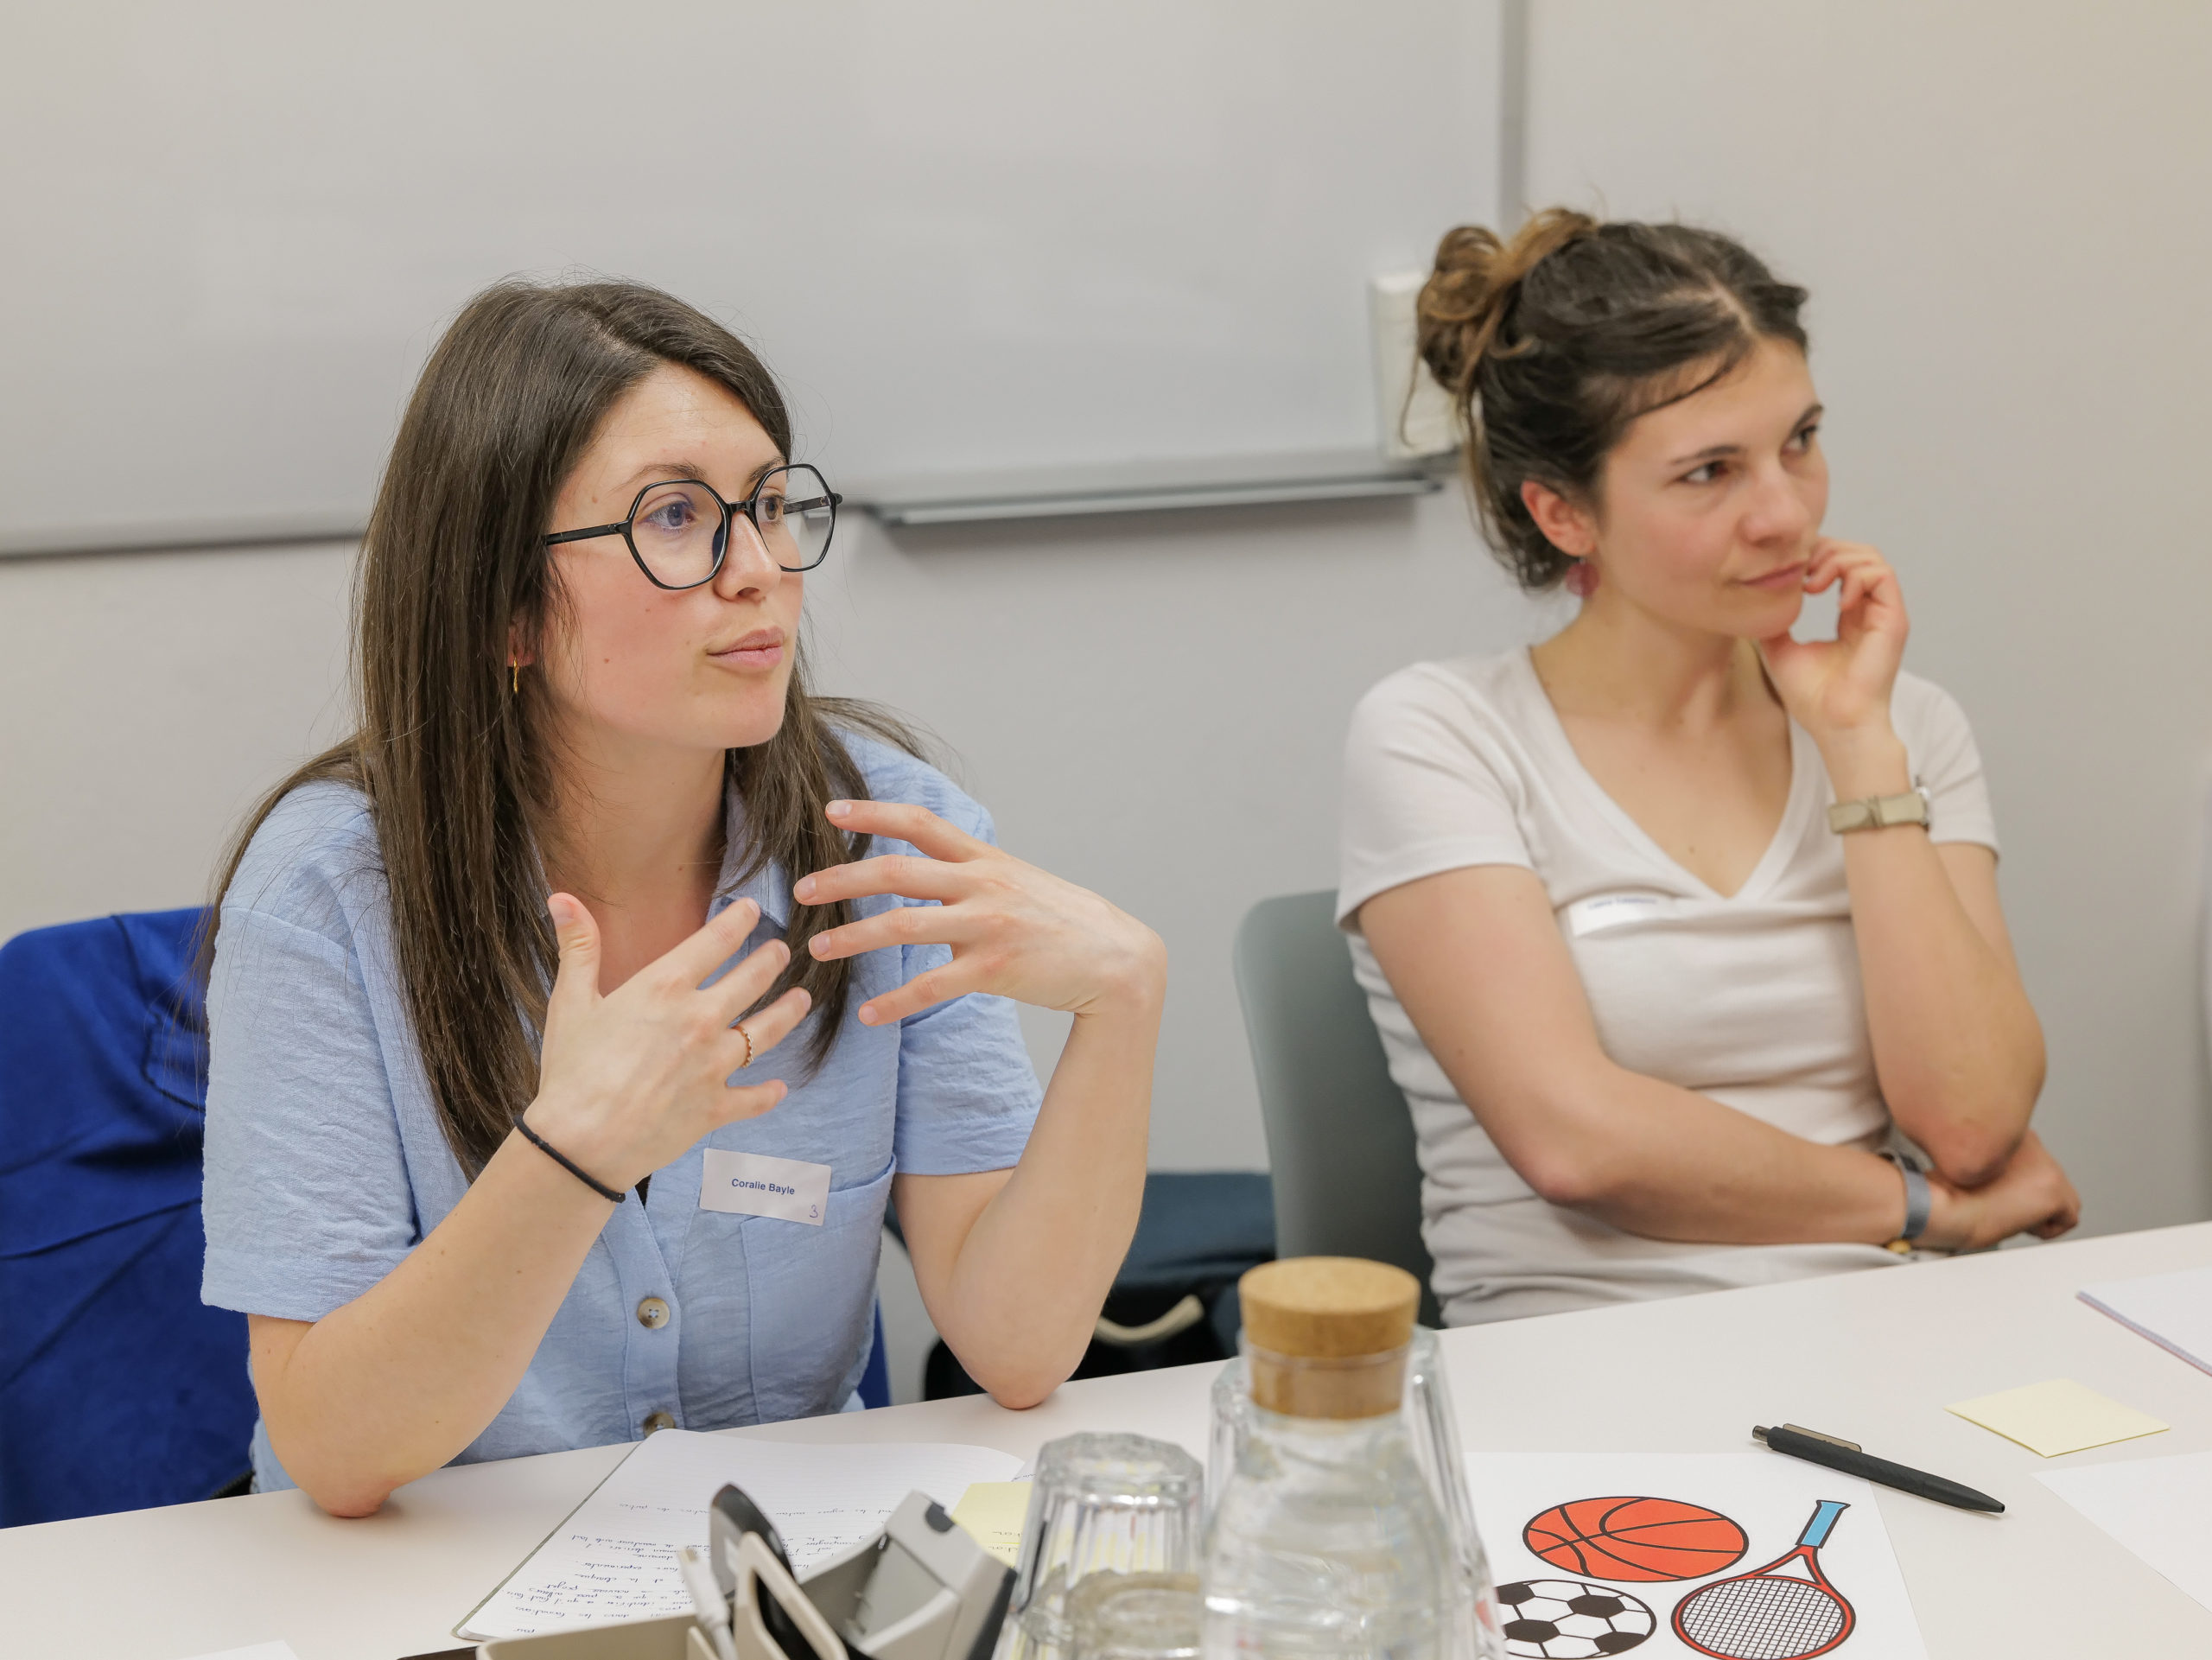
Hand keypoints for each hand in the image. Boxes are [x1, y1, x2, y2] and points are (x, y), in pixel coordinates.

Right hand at [526, 894, 813, 1190]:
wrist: (580, 1144)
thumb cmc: (571, 1071)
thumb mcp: (570, 1003)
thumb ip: (578, 948)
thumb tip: (562, 898)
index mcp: (665, 988)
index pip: (715, 941)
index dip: (738, 920)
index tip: (751, 909)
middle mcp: (700, 1020)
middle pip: (751, 980)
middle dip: (771, 961)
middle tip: (781, 952)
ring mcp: (713, 1065)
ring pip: (766, 1032)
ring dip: (788, 1013)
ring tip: (802, 1000)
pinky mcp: (716, 1107)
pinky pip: (754, 1098)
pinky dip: (768, 1094)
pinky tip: (779, 1088)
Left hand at [794, 798, 1166, 1025]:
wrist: (1117, 959)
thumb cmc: (1063, 922)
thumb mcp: (1017, 883)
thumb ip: (969, 880)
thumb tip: (923, 894)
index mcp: (985, 860)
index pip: (919, 823)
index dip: (873, 814)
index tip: (830, 811)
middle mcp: (982, 885)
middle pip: (897, 871)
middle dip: (842, 879)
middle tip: (800, 891)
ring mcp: (989, 925)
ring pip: (904, 926)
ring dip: (854, 939)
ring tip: (817, 953)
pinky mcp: (996, 968)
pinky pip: (933, 985)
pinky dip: (896, 1002)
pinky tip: (869, 1015)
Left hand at [1756, 538, 1908, 749]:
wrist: (1835, 724)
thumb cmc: (1812, 698)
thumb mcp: (1780, 649)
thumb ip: (1774, 622)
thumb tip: (1755, 601)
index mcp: (1849, 616)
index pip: (1840, 565)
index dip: (1815, 556)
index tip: (1789, 569)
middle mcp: (1870, 611)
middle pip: (1855, 553)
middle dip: (1824, 551)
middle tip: (1799, 573)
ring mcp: (1883, 614)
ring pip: (1870, 558)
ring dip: (1837, 560)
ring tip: (1812, 585)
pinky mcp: (1893, 619)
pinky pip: (1881, 574)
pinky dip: (1854, 575)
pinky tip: (1833, 600)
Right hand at [1920, 1130, 2080, 1250]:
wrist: (1940, 1205)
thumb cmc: (1944, 1191)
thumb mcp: (1967, 1163)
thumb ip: (1992, 1160)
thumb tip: (2006, 1179)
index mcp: (2008, 1129)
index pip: (2031, 1163)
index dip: (2014, 1185)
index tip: (1993, 1191)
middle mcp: (2031, 1141)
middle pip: (2048, 1180)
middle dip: (2028, 1198)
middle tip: (1998, 1203)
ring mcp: (2046, 1165)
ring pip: (2062, 1199)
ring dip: (2038, 1211)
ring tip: (2006, 1211)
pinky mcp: (2054, 1190)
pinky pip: (2066, 1221)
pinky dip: (2043, 1229)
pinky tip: (2016, 1220)